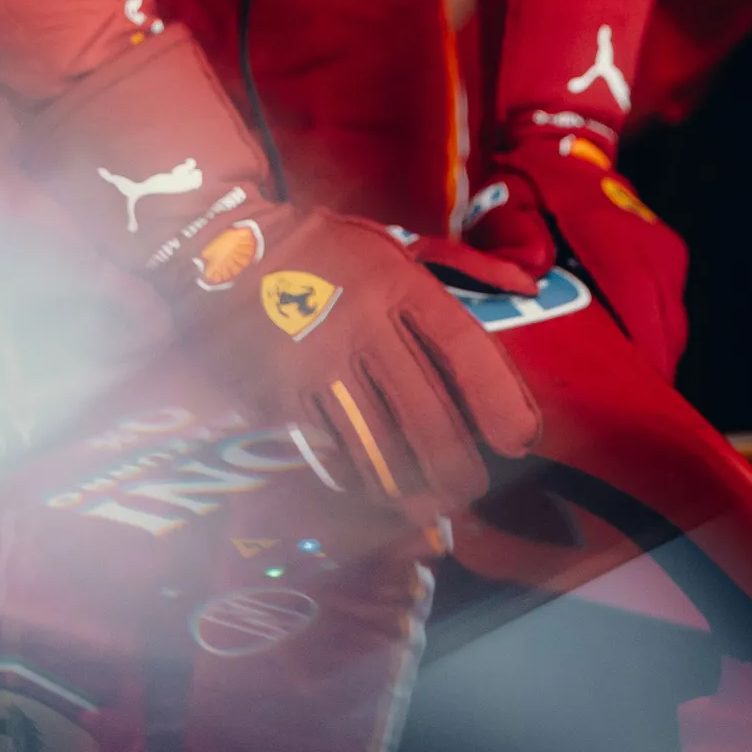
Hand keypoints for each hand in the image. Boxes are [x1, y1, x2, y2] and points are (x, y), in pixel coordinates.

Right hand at [22, 27, 538, 516]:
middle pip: (426, 412)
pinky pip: (328, 451)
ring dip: (412, 486)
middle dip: (458, 465)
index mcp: (396, 281)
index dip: (500, 399)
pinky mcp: (277, 396)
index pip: (464, 347)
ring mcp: (316, 364)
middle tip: (471, 491)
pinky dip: (356, 477)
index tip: (519, 439)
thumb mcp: (392, 243)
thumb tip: (529, 289)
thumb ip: (463, 266)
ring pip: (379, 445)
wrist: (223, 248)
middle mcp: (361, 323)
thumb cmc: (322, 248)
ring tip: (431, 508)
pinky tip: (373, 490)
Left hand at [432, 115, 687, 378]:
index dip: (644, 354)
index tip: (637, 401)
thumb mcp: (506, 201)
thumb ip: (514, 235)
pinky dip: (654, 338)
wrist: (563, 143)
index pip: (639, 300)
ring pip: (673, 324)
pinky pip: (669, 312)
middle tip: (619, 418)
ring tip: (621, 397)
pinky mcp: (670, 259)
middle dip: (649, 374)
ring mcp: (665, 251)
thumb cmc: (528, 182)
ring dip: (653, 358)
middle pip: (665, 326)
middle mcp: (649, 244)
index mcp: (609, 231)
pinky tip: (625, 360)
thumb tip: (531, 273)